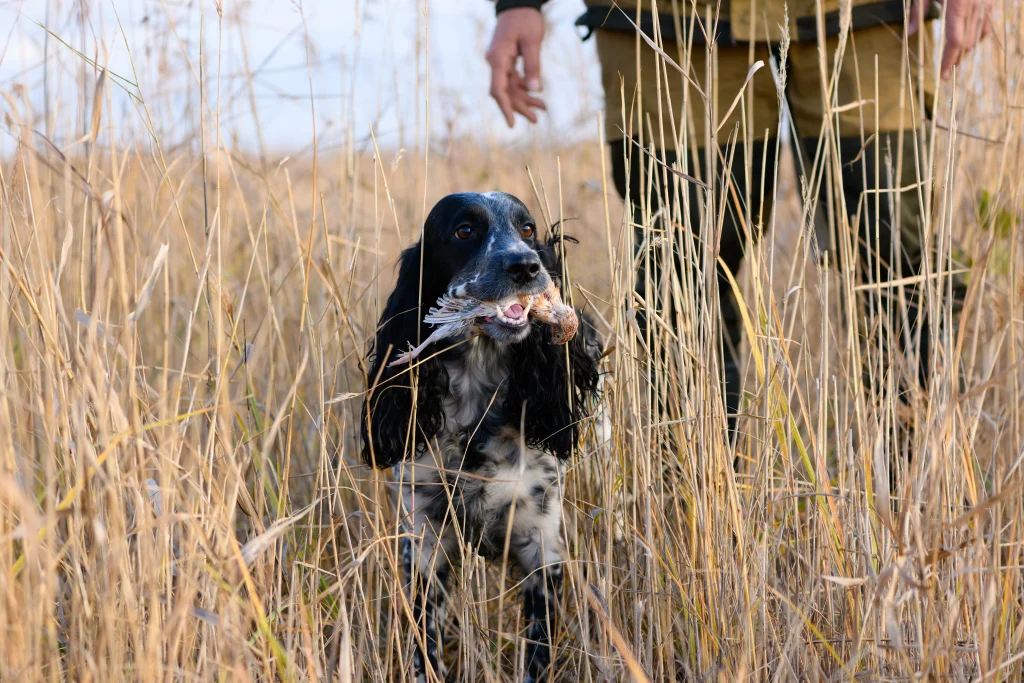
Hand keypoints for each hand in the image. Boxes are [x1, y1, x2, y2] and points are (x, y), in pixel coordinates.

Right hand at [486, 7, 546, 126]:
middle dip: (519, 107)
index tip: (512, 123)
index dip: (505, 108)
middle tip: (536, 120)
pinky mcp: (506, 60)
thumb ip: (533, 66)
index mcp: (498, 59)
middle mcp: (496, 62)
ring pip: (510, 87)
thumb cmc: (525, 19)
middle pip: (505, 92)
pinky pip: (513, 79)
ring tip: (542, 110)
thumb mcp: (532, 41)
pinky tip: (537, 96)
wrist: (518, 3)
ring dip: (525, 99)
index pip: (498, 89)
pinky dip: (525, 88)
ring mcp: (500, 62)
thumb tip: (535, 90)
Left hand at [909, 0, 993, 79]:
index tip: (941, 77)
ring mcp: (987, 1)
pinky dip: (979, 35)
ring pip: (981, 35)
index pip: (954, 42)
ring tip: (955, 59)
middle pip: (968, 43)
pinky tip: (968, 41)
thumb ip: (917, 11)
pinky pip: (988, 23)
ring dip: (968, 49)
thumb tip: (909, 34)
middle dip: (956, 59)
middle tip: (945, 71)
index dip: (948, 61)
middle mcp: (976, 5)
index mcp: (957, 4)